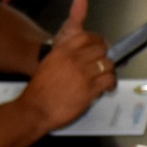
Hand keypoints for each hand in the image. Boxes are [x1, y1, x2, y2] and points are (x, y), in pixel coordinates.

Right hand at [20, 0, 116, 130]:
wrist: (35, 110)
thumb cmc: (39, 91)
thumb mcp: (48, 64)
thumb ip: (64, 55)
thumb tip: (79, 53)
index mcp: (62, 52)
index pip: (87, 37)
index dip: (97, 41)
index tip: (100, 47)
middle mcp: (73, 60)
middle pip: (101, 50)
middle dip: (105, 57)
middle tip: (105, 63)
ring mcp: (82, 75)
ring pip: (107, 64)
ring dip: (109, 71)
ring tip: (107, 77)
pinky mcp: (89, 90)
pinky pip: (108, 80)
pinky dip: (111, 83)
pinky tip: (108, 87)